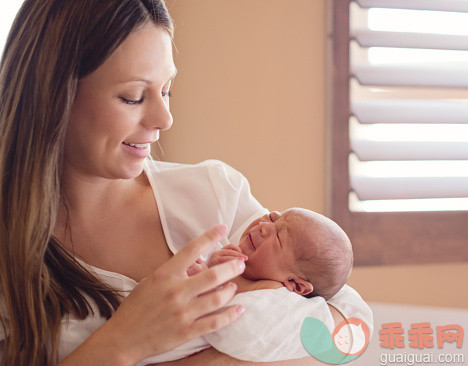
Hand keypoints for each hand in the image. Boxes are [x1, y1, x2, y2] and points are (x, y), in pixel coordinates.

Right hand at [99, 225, 245, 364]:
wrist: (123, 338)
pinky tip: (239, 309)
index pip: (191, 250)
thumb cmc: (137, 306)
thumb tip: (196, 262)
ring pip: (218, 298)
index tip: (222, 228)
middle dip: (232, 267)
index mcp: (165, 275)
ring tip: (233, 286)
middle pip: (213, 275)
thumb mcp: (151, 281)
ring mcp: (183, 313)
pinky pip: (216, 322)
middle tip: (240, 263)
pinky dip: (231, 315)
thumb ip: (173, 272)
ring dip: (231, 290)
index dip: (210, 237)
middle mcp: (176, 292)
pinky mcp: (187, 331)